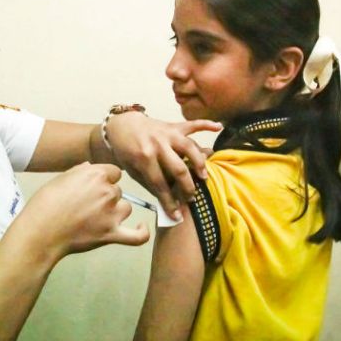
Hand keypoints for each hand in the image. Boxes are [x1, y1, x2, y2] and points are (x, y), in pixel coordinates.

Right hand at [20, 162, 149, 260]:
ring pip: (126, 208)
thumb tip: (91, 169)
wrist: (41, 231)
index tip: (93, 187)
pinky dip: (142, 232)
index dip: (104, 179)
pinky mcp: (112, 235)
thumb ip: (81, 172)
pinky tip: (142, 227)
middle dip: (106, 196)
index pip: (113, 172)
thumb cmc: (46, 204)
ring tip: (96, 218)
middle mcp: (107, 191)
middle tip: (87, 206)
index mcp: (96, 175)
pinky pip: (137, 236)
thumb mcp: (61, 178)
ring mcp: (112, 214)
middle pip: (118, 190)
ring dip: (116, 212)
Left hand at [105, 112, 221, 219]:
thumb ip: (150, 183)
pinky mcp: (174, 126)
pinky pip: (192, 125)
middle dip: (187, 187)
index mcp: (143, 158)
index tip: (177, 215)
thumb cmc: (127, 151)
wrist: (122, 125)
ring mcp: (167, 134)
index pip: (160, 184)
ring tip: (204, 176)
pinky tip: (219, 127)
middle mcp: (157, 145)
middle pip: (178, 168)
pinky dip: (206, 124)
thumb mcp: (132, 170)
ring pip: (189, 147)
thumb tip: (167, 201)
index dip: (169, 202)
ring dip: (199, 162)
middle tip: (191, 198)